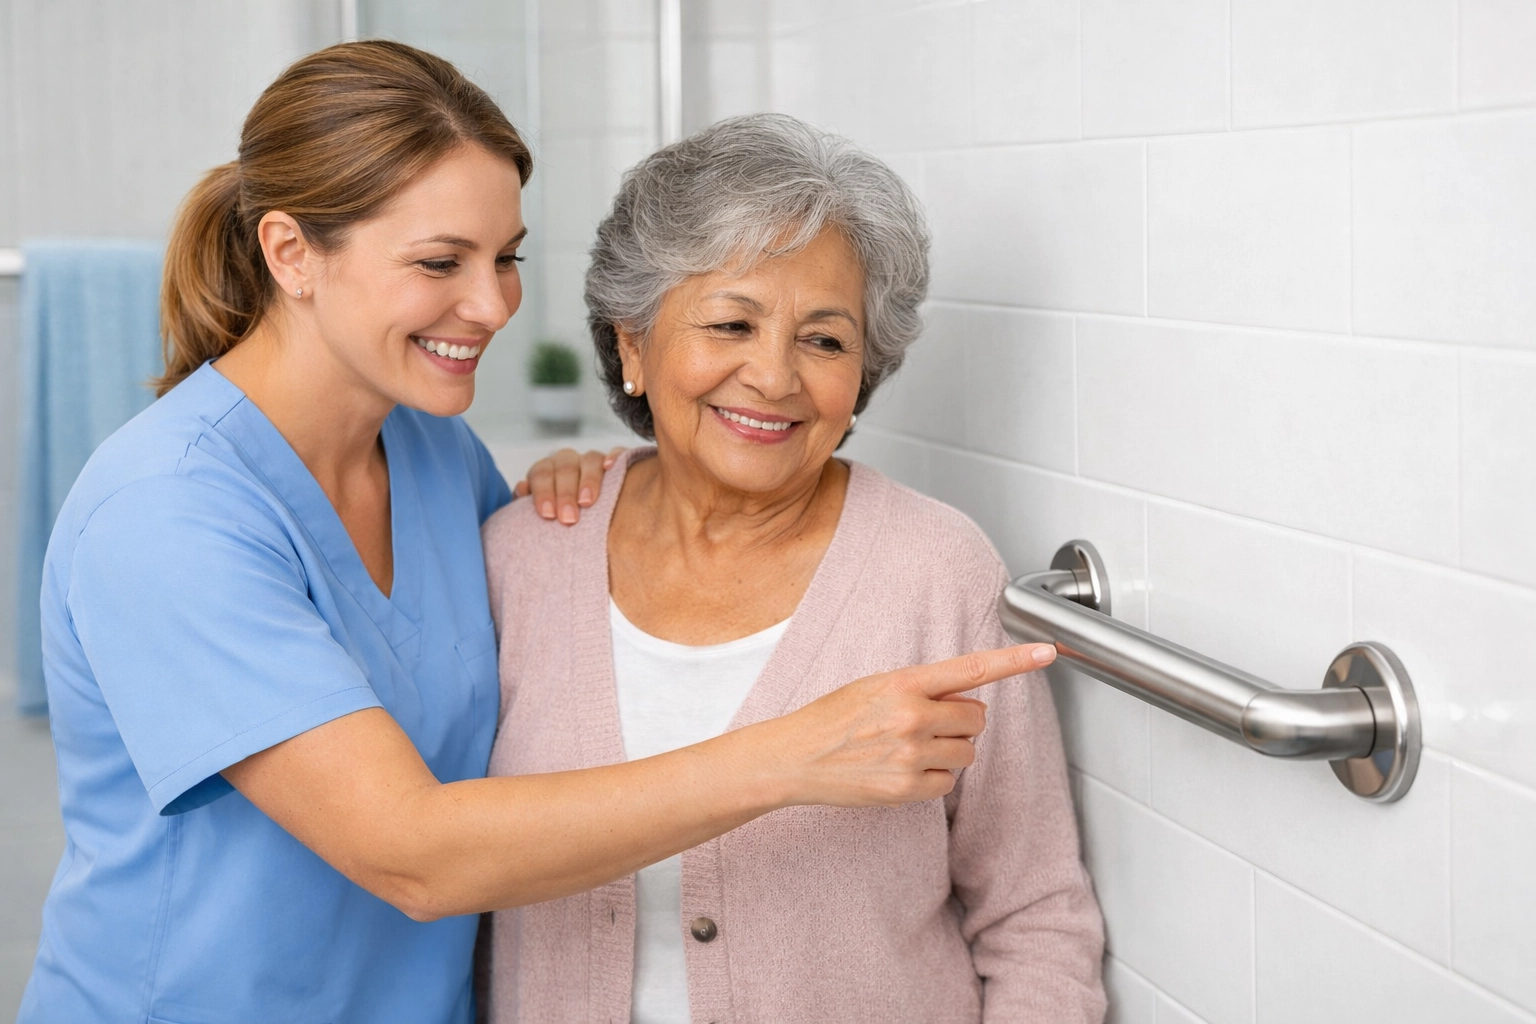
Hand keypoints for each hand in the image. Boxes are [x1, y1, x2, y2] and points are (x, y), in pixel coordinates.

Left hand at [514, 447, 625, 523]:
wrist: (578, 523)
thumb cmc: (556, 523)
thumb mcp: (538, 517)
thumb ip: (525, 505)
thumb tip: (522, 489)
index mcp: (545, 471)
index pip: (541, 474)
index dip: (543, 492)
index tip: (547, 515)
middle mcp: (568, 462)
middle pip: (565, 467)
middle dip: (565, 493)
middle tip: (568, 519)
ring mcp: (592, 461)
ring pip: (590, 459)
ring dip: (588, 479)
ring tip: (587, 502)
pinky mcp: (618, 463)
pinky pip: (618, 453)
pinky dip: (615, 457)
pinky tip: (611, 467)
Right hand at [760, 643, 1057, 807]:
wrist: (795, 758)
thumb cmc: (833, 718)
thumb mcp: (875, 686)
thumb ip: (923, 689)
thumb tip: (968, 701)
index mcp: (904, 683)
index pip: (972, 669)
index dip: (1015, 661)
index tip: (1048, 652)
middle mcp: (912, 717)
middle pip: (976, 719)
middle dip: (959, 722)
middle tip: (923, 725)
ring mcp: (912, 755)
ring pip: (967, 752)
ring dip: (948, 751)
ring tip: (908, 749)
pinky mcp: (908, 788)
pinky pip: (949, 783)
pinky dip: (933, 779)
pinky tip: (902, 771)